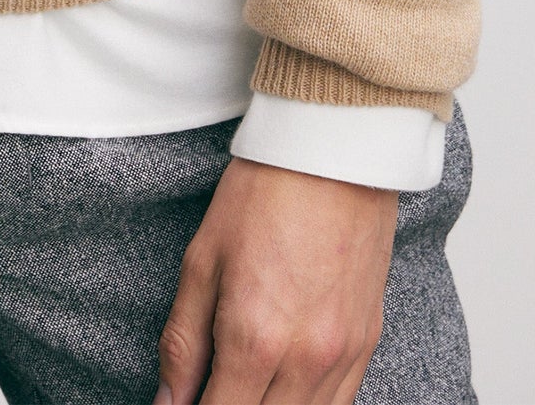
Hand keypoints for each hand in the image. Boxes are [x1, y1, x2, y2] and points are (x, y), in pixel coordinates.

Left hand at [156, 158, 397, 404]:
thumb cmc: (263, 195)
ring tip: (241, 385)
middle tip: (210, 388)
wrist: (333, 153)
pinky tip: (281, 389)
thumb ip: (182, 343)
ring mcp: (343, 357)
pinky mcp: (367, 346)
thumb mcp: (201, 261)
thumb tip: (167, 403)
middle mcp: (305, 361)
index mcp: (255, 340)